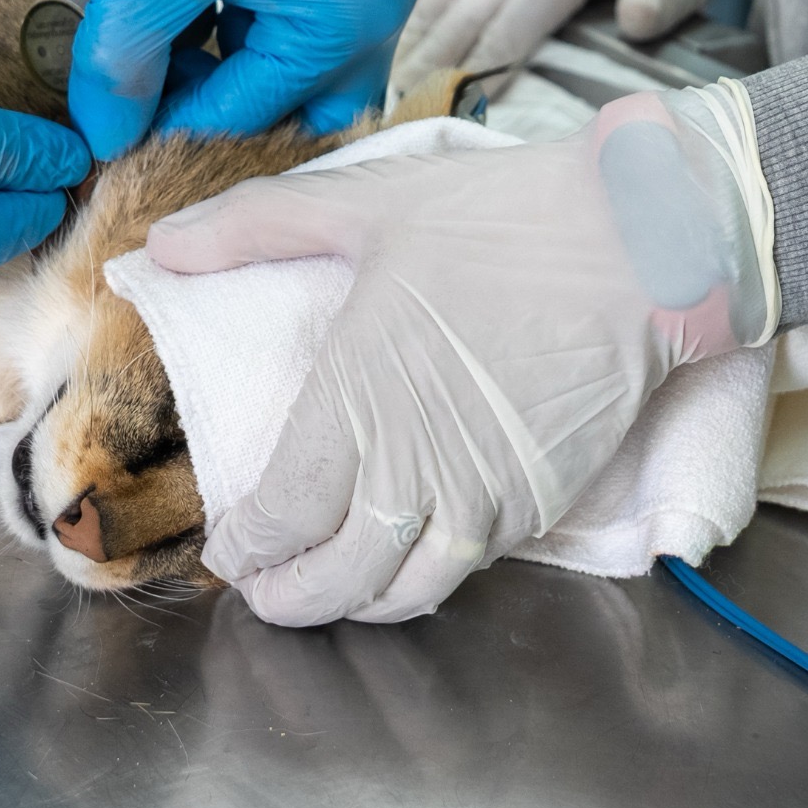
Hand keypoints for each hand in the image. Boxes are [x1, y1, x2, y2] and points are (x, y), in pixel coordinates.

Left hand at [75, 0, 417, 159]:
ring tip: (133, 41)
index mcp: (354, 16)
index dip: (168, 129)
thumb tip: (105, 138)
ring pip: (281, 60)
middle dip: (210, 105)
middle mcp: (379, 0)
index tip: (104, 136)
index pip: (254, 116)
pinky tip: (159, 2)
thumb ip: (120, 67)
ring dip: (209, 62)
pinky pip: (283, 13)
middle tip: (131, 98)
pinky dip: (222, 21)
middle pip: (290, 105)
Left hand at [148, 86, 775, 624]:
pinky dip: (424, 584)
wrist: (645, 243)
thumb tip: (161, 245)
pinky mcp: (539, 501)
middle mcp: (412, 469)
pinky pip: (467, 568)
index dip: (248, 545)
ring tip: (328, 598)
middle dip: (287, 597)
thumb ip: (254, 226)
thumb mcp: (366, 202)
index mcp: (355, 403)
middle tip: (262, 595)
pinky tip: (410, 568)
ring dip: (354, 606)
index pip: (282, 513)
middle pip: (334, 577)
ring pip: (404, 592)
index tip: (228, 549)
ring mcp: (481, 496)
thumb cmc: (503, 219)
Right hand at [396, 0, 724, 81]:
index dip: (490, 54)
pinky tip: (383, 49)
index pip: (522, 6)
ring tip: (386, 90)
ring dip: (411, 40)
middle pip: (471, 1)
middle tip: (406, 109)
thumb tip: (635, 19)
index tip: (461, 98)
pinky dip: (406, 11)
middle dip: (436, 59)